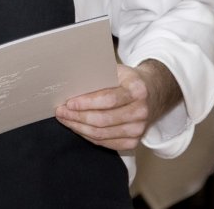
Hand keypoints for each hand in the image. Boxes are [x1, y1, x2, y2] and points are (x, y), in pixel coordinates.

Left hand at [54, 60, 181, 150]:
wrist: (153, 93)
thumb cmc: (129, 80)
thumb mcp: (119, 71)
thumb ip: (100, 75)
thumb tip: (72, 82)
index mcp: (137, 90)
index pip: (108, 100)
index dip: (86, 103)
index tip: (69, 102)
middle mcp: (141, 111)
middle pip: (103, 120)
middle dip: (77, 117)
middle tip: (61, 111)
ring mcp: (139, 129)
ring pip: (101, 134)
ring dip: (79, 128)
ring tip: (65, 119)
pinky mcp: (134, 142)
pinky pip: (105, 143)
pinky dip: (88, 136)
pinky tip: (78, 128)